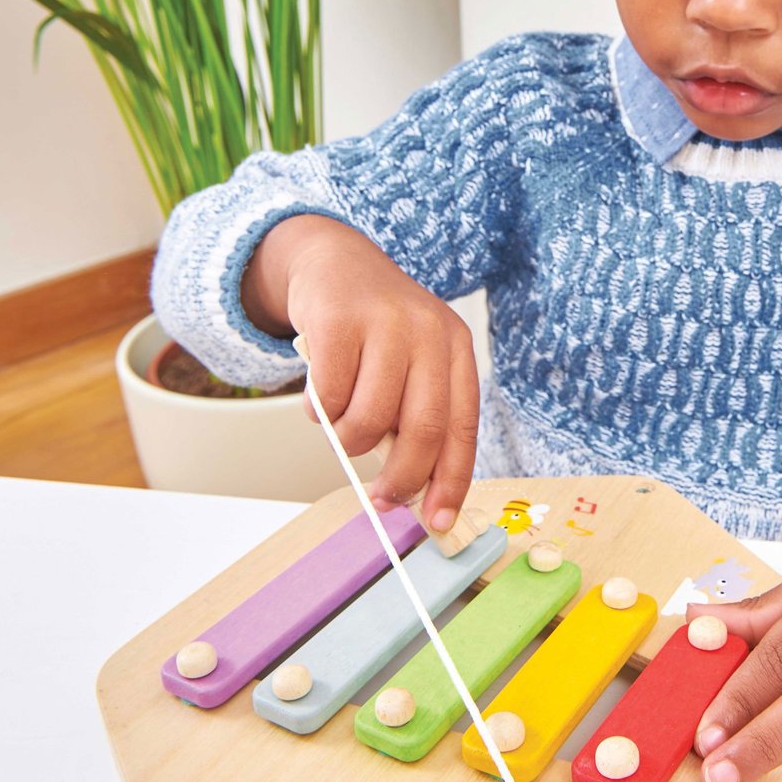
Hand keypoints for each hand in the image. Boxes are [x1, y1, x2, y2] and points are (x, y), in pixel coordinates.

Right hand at [241, 214, 479, 531]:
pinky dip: (319, 412)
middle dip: (400, 479)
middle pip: (422, 431)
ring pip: (369, 419)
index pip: (462, 427)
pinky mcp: (339, 320)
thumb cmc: (376, 328)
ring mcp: (385, 323)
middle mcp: (428, 332)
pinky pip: (328, 396)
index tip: (440, 521)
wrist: (334, 260)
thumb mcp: (411, 362)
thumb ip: (416, 415)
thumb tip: (414, 491)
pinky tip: (320, 398)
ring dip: (350, 441)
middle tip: (382, 498)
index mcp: (456, 348)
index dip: (452, 482)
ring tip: (342, 426)